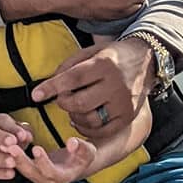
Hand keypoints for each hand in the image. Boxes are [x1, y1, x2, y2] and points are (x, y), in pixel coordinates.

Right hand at [0, 114, 32, 179]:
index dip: (13, 128)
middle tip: (13, 144)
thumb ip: (23, 132)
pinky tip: (11, 173)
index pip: (3, 122)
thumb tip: (27, 136)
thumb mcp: (18, 130)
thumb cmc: (11, 136)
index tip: (22, 134)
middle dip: (2, 139)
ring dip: (1, 158)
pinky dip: (0, 173)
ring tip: (12, 162)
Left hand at [11, 137, 97, 182]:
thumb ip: (81, 146)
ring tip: (6, 146)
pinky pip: (22, 167)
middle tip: (12, 148)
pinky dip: (14, 158)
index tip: (36, 148)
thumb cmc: (83, 157)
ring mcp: (40, 178)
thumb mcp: (88, 151)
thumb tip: (72, 142)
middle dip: (22, 161)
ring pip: (24, 171)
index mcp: (63, 177)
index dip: (43, 161)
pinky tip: (7, 146)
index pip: (51, 172)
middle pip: (33, 173)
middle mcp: (49, 181)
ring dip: (14, 159)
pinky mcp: (33, 172)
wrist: (77, 164)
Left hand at [31, 38, 155, 136]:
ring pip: (90, 119)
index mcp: (105, 63)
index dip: (52, 87)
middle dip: (64, 103)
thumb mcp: (91, 51)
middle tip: (62, 99)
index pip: (73, 78)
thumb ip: (69, 66)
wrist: (147, 60)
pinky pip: (103, 131)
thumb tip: (48, 85)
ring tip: (74, 108)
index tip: (35, 95)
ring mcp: (125, 103)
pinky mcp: (129, 116)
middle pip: (80, 102)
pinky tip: (82, 119)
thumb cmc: (113, 55)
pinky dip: (87, 128)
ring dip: (74, 116)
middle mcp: (117, 84)